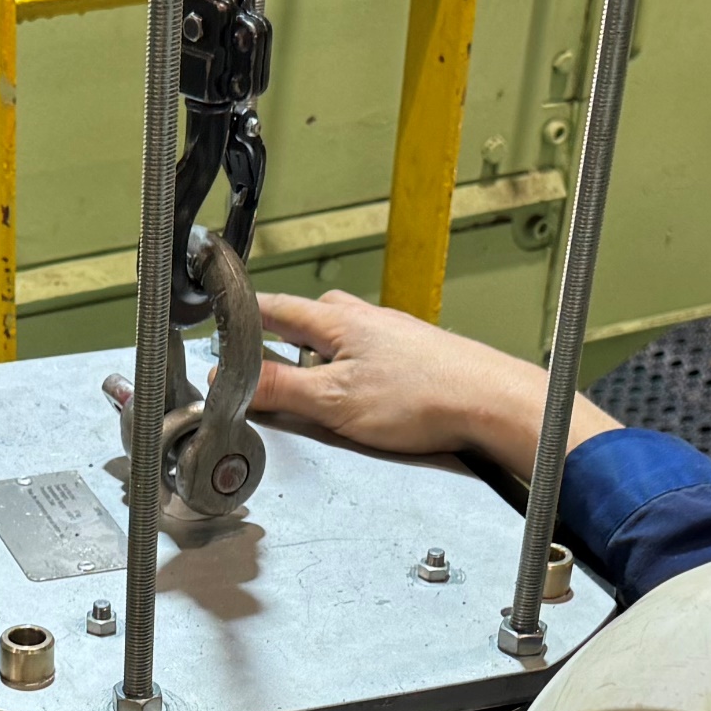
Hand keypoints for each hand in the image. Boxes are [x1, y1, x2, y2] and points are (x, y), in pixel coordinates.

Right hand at [252, 290, 617, 480]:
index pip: (274, 308)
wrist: (491, 402)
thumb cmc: (422, 397)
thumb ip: (279, 388)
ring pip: (341, 340)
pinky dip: (353, 372)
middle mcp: (365, 319)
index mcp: (336, 322)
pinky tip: (364, 399)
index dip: (242, 316)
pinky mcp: (416, 356)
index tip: (219, 319)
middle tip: (264, 366)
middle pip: (308, 321)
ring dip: (321, 361)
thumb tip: (230, 378)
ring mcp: (394, 335)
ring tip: (315, 394)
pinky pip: (368, 357)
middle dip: (282, 340)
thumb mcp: (333, 402)